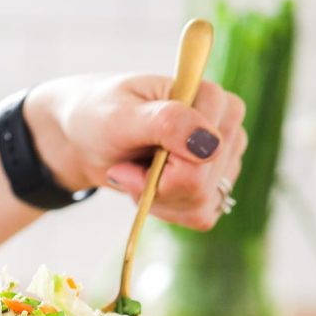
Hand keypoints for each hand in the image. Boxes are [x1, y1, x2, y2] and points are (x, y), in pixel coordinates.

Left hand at [24, 73, 246, 229]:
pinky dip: (168, 210)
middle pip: (202, 184)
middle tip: (127, 165)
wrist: (89, 138)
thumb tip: (211, 143)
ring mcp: (225, 159)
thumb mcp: (121, 115)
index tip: (130, 148)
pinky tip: (151, 188)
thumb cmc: (102, 116)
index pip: (206, 152)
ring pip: (202, 204)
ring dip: (159, 199)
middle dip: (156, 185)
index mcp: (211, 98)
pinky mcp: (215, 186)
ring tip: (137, 172)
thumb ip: (166, 122)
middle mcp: (227, 127)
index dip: (162, 165)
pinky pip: (201, 217)